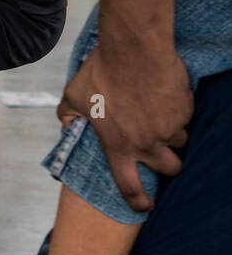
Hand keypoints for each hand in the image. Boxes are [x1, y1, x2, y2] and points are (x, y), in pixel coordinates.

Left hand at [58, 44, 191, 211]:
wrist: (133, 48)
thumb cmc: (101, 71)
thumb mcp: (73, 96)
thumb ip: (68, 117)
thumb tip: (66, 127)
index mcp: (118, 147)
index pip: (130, 188)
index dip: (138, 202)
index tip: (145, 206)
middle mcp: (147, 144)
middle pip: (171, 169)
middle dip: (169, 164)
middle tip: (162, 153)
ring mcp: (170, 127)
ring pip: (181, 141)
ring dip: (173, 134)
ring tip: (159, 116)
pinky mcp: (185, 110)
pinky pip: (187, 116)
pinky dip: (179, 110)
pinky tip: (165, 95)